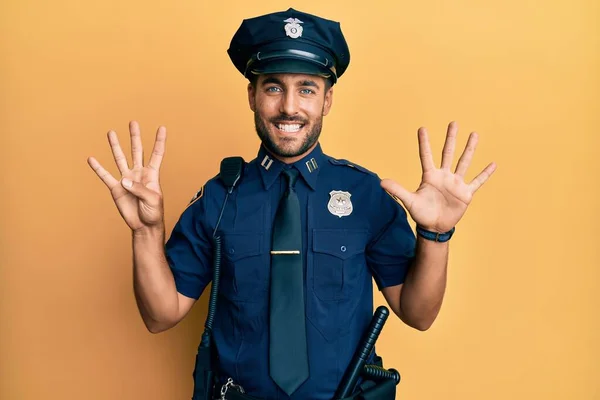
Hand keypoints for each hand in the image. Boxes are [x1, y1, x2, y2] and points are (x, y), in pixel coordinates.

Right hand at [87, 121, 166, 232]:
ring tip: (111, 132)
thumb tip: (124, 180)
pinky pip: (106, 176)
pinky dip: (98, 168)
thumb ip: (140, 189)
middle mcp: (139, 173)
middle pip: (137, 151)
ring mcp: (127, 180)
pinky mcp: (116, 189)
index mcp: (152, 175)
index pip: (157, 154)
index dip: (159, 141)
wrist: (144, 225)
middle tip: (133, 122)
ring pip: (120, 158)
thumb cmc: (153, 212)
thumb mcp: (153, 200)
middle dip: (135, 137)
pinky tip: (91, 159)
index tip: (162, 127)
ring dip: (116, 146)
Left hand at [381, 121, 495, 232]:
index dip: (424, 143)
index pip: (426, 156)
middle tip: (453, 123)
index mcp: (430, 176)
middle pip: (448, 153)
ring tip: (474, 134)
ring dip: (469, 149)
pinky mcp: (465, 193)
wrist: (435, 227)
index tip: (422, 128)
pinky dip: (485, 174)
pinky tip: (493, 164)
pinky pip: (477, 181)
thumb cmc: (421, 214)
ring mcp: (456, 183)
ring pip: (464, 162)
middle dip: (451, 138)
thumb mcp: (409, 201)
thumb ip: (397, 190)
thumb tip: (382, 182)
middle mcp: (444, 176)